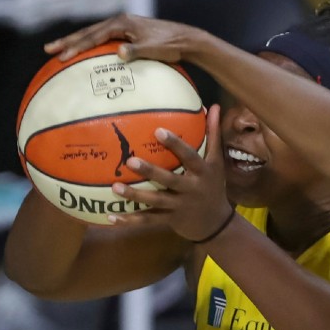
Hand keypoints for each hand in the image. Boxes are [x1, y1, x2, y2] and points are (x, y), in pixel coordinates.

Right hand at [44, 13, 202, 63]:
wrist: (186, 39)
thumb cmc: (171, 45)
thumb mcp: (154, 49)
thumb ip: (136, 51)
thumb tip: (118, 53)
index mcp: (121, 24)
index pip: (93, 36)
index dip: (76, 45)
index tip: (62, 55)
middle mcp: (119, 23)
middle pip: (87, 32)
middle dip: (68, 41)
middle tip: (48, 50)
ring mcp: (122, 27)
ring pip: (93, 35)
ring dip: (76, 42)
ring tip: (59, 51)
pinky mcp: (127, 34)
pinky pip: (103, 40)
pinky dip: (90, 46)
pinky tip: (84, 55)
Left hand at [109, 105, 233, 242]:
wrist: (217, 224)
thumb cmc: (214, 187)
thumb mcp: (217, 162)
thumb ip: (213, 135)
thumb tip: (214, 105)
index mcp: (202, 173)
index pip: (190, 157)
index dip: (176, 145)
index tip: (158, 130)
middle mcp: (191, 189)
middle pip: (170, 180)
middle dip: (151, 172)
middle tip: (130, 161)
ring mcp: (179, 206)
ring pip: (156, 201)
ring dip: (135, 196)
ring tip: (114, 187)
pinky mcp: (170, 219)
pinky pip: (149, 220)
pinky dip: (130, 220)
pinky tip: (112, 217)